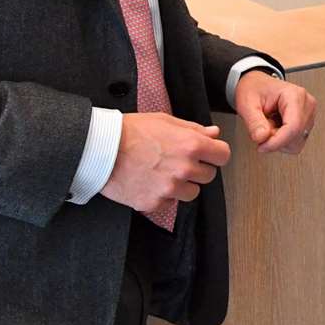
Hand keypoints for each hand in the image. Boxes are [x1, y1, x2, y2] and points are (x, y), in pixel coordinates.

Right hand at [100, 112, 230, 213]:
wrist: (101, 150)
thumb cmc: (131, 131)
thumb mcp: (165, 121)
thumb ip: (194, 129)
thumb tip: (214, 134)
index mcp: (191, 145)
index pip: (223, 156)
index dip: (216, 154)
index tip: (209, 154)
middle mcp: (184, 169)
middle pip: (209, 176)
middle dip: (198, 169)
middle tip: (178, 161)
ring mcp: (169, 188)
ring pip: (192, 193)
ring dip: (182, 185)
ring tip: (163, 172)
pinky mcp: (154, 203)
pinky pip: (169, 203)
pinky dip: (162, 196)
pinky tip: (149, 182)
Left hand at [234, 71, 317, 153]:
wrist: (258, 85)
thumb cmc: (255, 89)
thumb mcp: (247, 103)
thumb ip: (254, 122)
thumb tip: (262, 138)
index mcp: (294, 95)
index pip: (293, 127)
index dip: (277, 142)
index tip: (262, 146)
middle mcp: (306, 104)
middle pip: (295, 137)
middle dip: (276, 140)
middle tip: (262, 129)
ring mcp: (308, 114)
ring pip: (297, 143)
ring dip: (279, 141)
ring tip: (269, 125)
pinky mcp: (306, 123)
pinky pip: (296, 142)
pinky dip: (283, 141)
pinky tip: (276, 128)